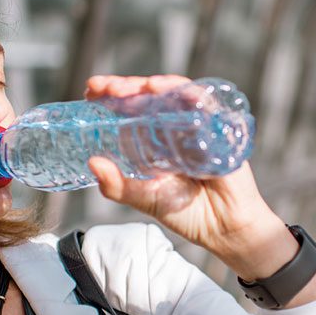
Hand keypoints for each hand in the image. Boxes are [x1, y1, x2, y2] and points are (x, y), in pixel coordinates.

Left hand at [83, 75, 282, 260]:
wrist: (224, 229)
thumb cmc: (187, 213)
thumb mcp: (145, 199)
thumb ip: (118, 186)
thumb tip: (92, 163)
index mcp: (153, 140)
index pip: (130, 109)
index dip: (111, 96)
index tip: (91, 90)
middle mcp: (173, 128)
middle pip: (149, 96)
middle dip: (126, 86)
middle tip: (105, 88)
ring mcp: (196, 126)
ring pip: (174, 93)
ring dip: (154, 86)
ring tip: (134, 89)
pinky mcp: (218, 129)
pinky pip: (205, 104)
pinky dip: (189, 94)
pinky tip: (173, 92)